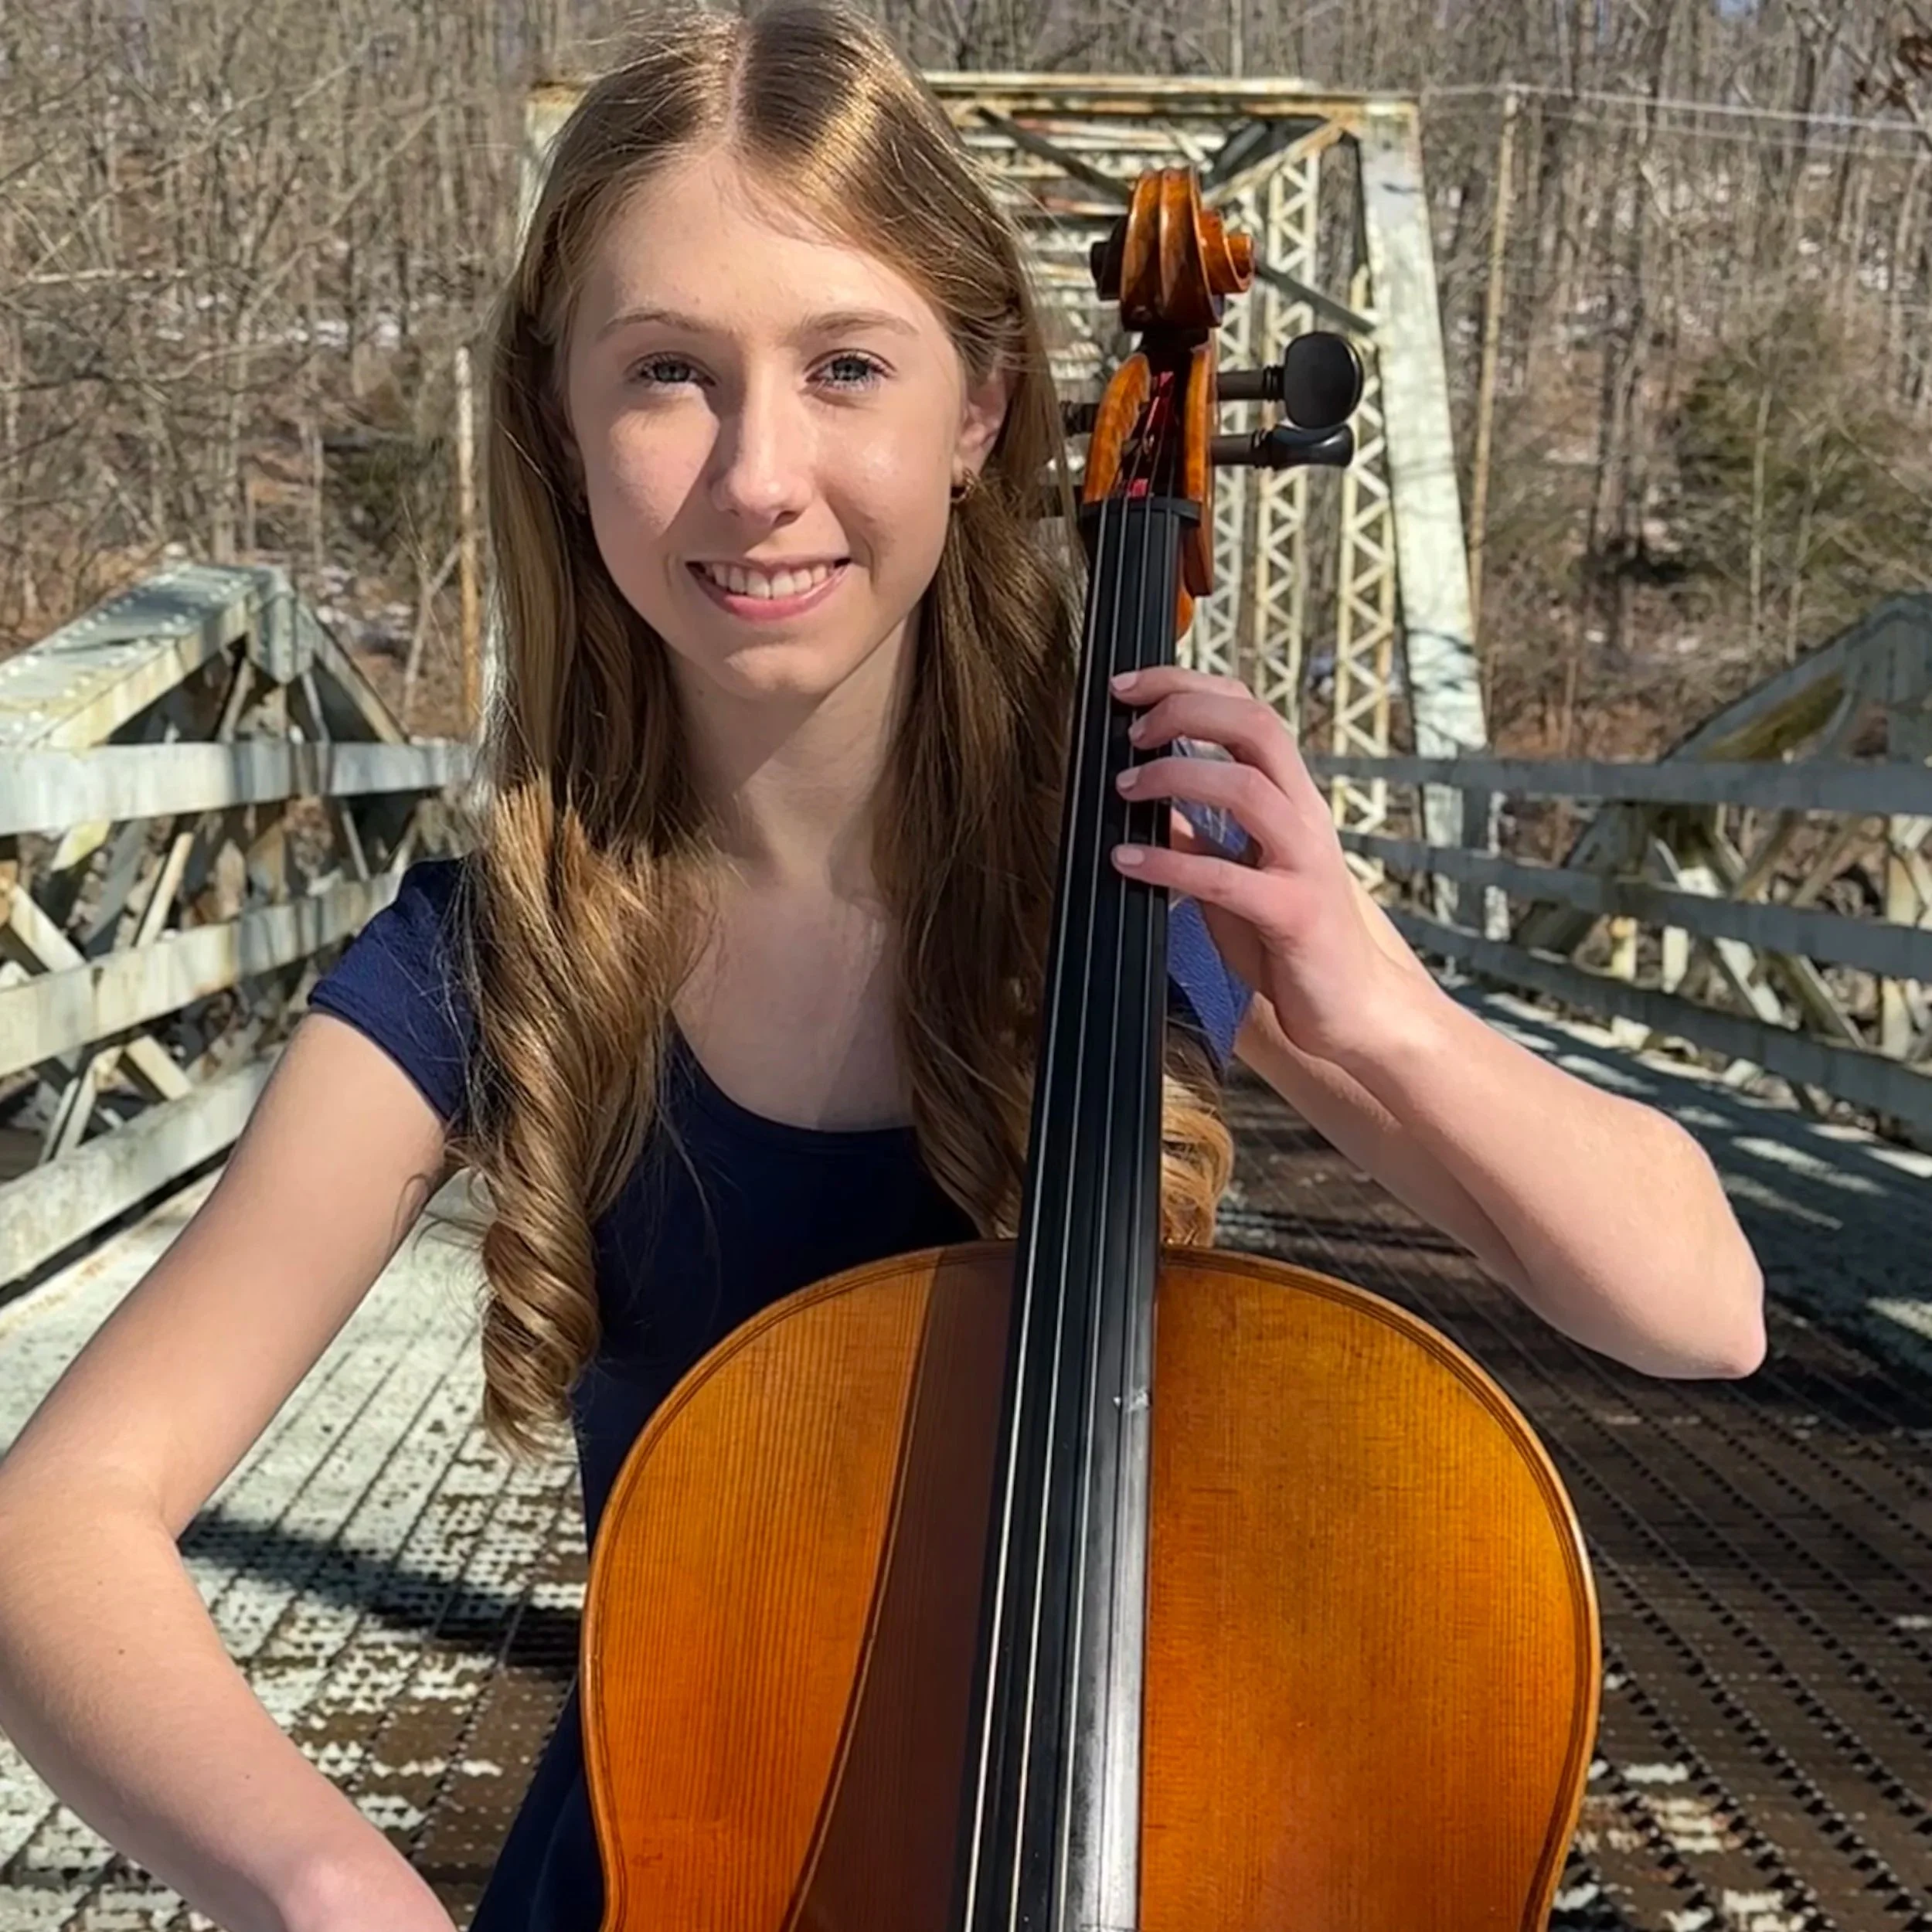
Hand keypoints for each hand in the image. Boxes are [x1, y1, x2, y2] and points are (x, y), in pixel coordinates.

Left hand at [1107, 663, 1406, 1066]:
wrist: (1352, 1009)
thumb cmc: (1289, 939)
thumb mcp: (1234, 873)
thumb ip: (1198, 834)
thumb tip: (1145, 795)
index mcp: (1291, 797)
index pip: (1249, 710)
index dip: (1188, 685)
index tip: (1129, 686)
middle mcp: (1304, 816)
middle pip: (1256, 725)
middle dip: (1186, 709)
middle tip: (1129, 729)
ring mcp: (1304, 862)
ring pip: (1248, 788)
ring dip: (1175, 777)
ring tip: (1123, 787)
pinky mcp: (1294, 914)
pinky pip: (1227, 876)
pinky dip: (1169, 862)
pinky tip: (1126, 860)